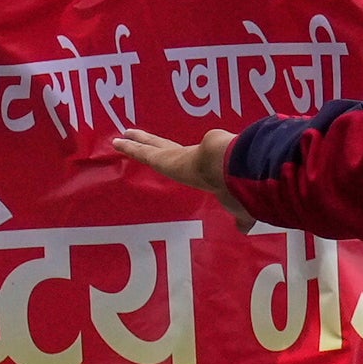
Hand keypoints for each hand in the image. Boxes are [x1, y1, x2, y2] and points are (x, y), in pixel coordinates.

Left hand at [110, 125, 246, 224]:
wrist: (233, 169)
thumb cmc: (236, 188)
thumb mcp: (239, 206)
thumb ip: (240, 216)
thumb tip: (245, 229)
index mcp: (205, 170)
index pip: (189, 161)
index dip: (181, 157)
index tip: (177, 154)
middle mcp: (189, 159)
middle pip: (166, 148)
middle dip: (154, 142)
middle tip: (140, 134)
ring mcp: (177, 156)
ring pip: (153, 147)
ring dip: (140, 141)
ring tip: (124, 134)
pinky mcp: (165, 158)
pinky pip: (143, 152)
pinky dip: (131, 147)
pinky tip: (117, 142)